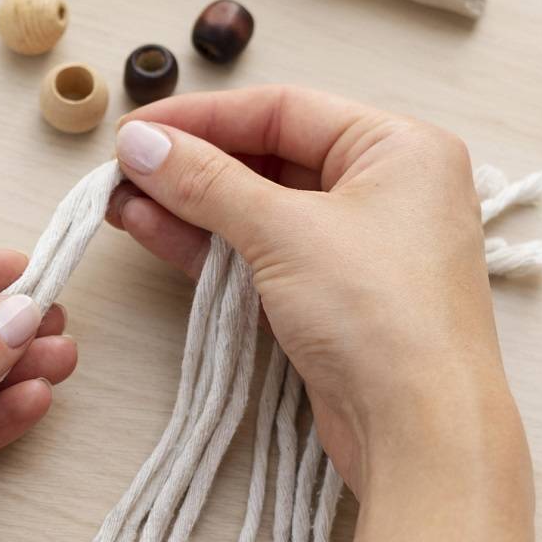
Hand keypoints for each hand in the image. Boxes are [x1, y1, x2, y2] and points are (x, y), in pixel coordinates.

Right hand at [108, 86, 517, 492]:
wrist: (419, 431)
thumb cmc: (381, 316)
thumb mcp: (284, 230)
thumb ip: (205, 181)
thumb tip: (140, 143)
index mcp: (399, 148)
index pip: (284, 111)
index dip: (202, 117)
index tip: (137, 130)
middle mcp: (386, 190)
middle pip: (268, 158)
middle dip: (190, 166)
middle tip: (123, 171)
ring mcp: (358, 249)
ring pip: (258, 211)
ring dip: (189, 207)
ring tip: (122, 205)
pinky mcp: (333, 300)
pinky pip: (261, 256)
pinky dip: (210, 247)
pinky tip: (154, 232)